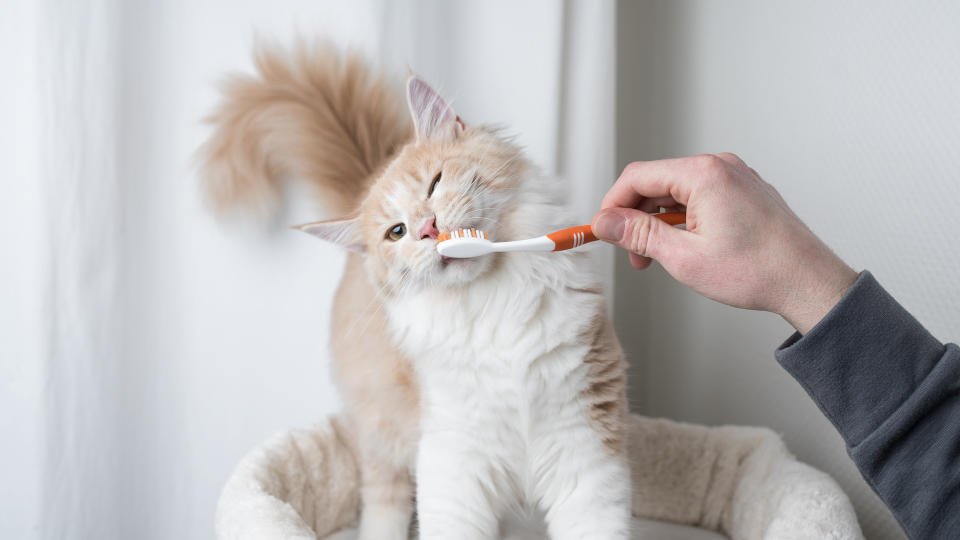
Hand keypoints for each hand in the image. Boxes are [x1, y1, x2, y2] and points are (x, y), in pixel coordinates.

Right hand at [591, 153, 857, 333]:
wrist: (808, 282)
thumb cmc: (757, 271)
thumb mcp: (683, 257)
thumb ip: (638, 234)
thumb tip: (605, 222)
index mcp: (703, 174)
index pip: (637, 177)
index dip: (612, 205)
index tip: (601, 230)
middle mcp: (720, 166)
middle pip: (656, 182)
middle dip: (636, 218)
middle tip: (633, 255)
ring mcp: (735, 177)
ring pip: (676, 191)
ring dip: (659, 222)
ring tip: (662, 258)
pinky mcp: (744, 191)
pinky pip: (699, 196)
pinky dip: (683, 219)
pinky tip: (687, 248)